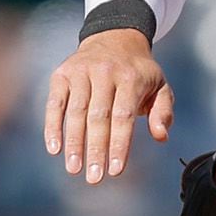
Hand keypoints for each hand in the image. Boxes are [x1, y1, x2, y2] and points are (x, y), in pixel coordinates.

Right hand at [46, 29, 175, 181]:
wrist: (114, 37)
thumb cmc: (139, 72)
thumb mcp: (160, 86)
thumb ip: (163, 111)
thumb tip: (161, 136)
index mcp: (131, 78)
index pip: (123, 116)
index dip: (118, 144)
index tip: (115, 170)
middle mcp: (104, 73)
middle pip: (98, 117)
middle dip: (95, 150)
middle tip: (94, 178)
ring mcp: (81, 72)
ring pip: (76, 112)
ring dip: (74, 143)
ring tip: (74, 169)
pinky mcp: (62, 74)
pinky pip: (55, 103)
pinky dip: (53, 126)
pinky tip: (54, 149)